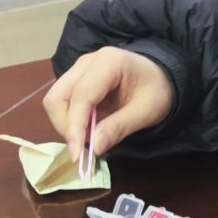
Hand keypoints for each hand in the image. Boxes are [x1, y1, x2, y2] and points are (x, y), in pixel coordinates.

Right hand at [43, 49, 173, 163]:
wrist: (162, 76)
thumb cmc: (157, 90)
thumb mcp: (147, 111)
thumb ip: (120, 127)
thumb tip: (94, 148)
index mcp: (108, 62)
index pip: (81, 96)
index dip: (75, 127)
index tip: (77, 155)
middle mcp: (87, 62)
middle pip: (57, 97)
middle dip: (65, 126)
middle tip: (83, 148)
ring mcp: (79, 69)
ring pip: (55, 99)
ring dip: (65, 124)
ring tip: (87, 139)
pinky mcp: (76, 79)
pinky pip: (63, 101)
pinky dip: (69, 120)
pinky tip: (87, 130)